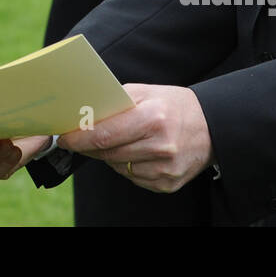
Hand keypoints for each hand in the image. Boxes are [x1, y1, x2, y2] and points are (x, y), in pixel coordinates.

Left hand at [59, 85, 211, 192]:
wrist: (211, 126)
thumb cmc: (173, 105)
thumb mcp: (146, 92)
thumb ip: (115, 102)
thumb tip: (82, 115)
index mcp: (154, 118)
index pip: (105, 134)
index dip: (80, 138)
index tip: (64, 137)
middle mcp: (161, 147)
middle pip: (108, 154)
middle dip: (89, 147)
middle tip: (77, 138)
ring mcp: (165, 169)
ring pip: (118, 168)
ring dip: (109, 156)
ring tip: (117, 140)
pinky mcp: (168, 184)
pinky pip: (134, 178)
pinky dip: (128, 166)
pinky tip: (136, 152)